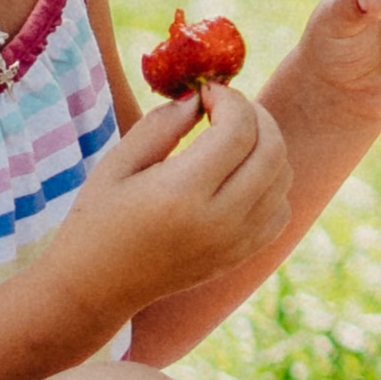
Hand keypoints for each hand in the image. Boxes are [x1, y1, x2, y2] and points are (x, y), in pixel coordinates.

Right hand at [49, 80, 292, 316]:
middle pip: (272, 149)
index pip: (238, 130)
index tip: (207, 92)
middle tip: (226, 107)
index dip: (230, 99)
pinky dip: (271, 181)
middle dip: (256, 115)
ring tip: (232, 136)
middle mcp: (219, 220)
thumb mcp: (117, 165)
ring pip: (283, 176)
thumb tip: (199, 97)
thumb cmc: (97, 220)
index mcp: (182, 193)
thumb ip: (160, 126)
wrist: (97, 287)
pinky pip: (281, 208)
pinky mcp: (242, 255)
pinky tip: (239, 174)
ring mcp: (237, 241)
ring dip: (266, 145)